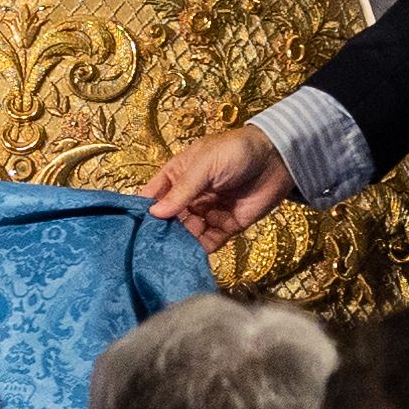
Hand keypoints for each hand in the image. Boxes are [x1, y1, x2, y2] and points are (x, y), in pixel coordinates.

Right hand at [143, 125, 299, 248]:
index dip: (144, 209)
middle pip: (170, 218)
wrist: (278, 159)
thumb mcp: (205, 165)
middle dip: (161, 231)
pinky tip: (190, 256)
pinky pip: (209, 241)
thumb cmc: (236, 152)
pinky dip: (200, 249)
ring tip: (169, 255)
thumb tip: (155, 213)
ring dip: (180, 242)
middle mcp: (190, 195)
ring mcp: (208, 212)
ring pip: (187, 232)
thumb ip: (182, 191)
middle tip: (149, 248)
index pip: (155, 195)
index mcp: (179, 175)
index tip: (130, 227)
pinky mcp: (227, 226)